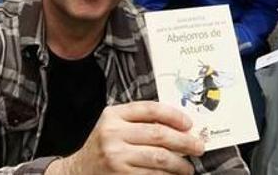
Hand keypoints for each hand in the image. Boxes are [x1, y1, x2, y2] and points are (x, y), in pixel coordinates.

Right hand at [49, 102, 201, 174]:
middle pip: (159, 135)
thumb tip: (178, 126)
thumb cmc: (102, 147)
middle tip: (198, 146)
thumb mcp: (114, 125)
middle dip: (185, 141)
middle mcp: (113, 134)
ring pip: (159, 158)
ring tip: (188, 167)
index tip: (189, 124)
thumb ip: (139, 121)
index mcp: (114, 115)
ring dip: (180, 164)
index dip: (174, 116)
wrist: (78, 171)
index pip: (150, 109)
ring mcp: (116, 156)